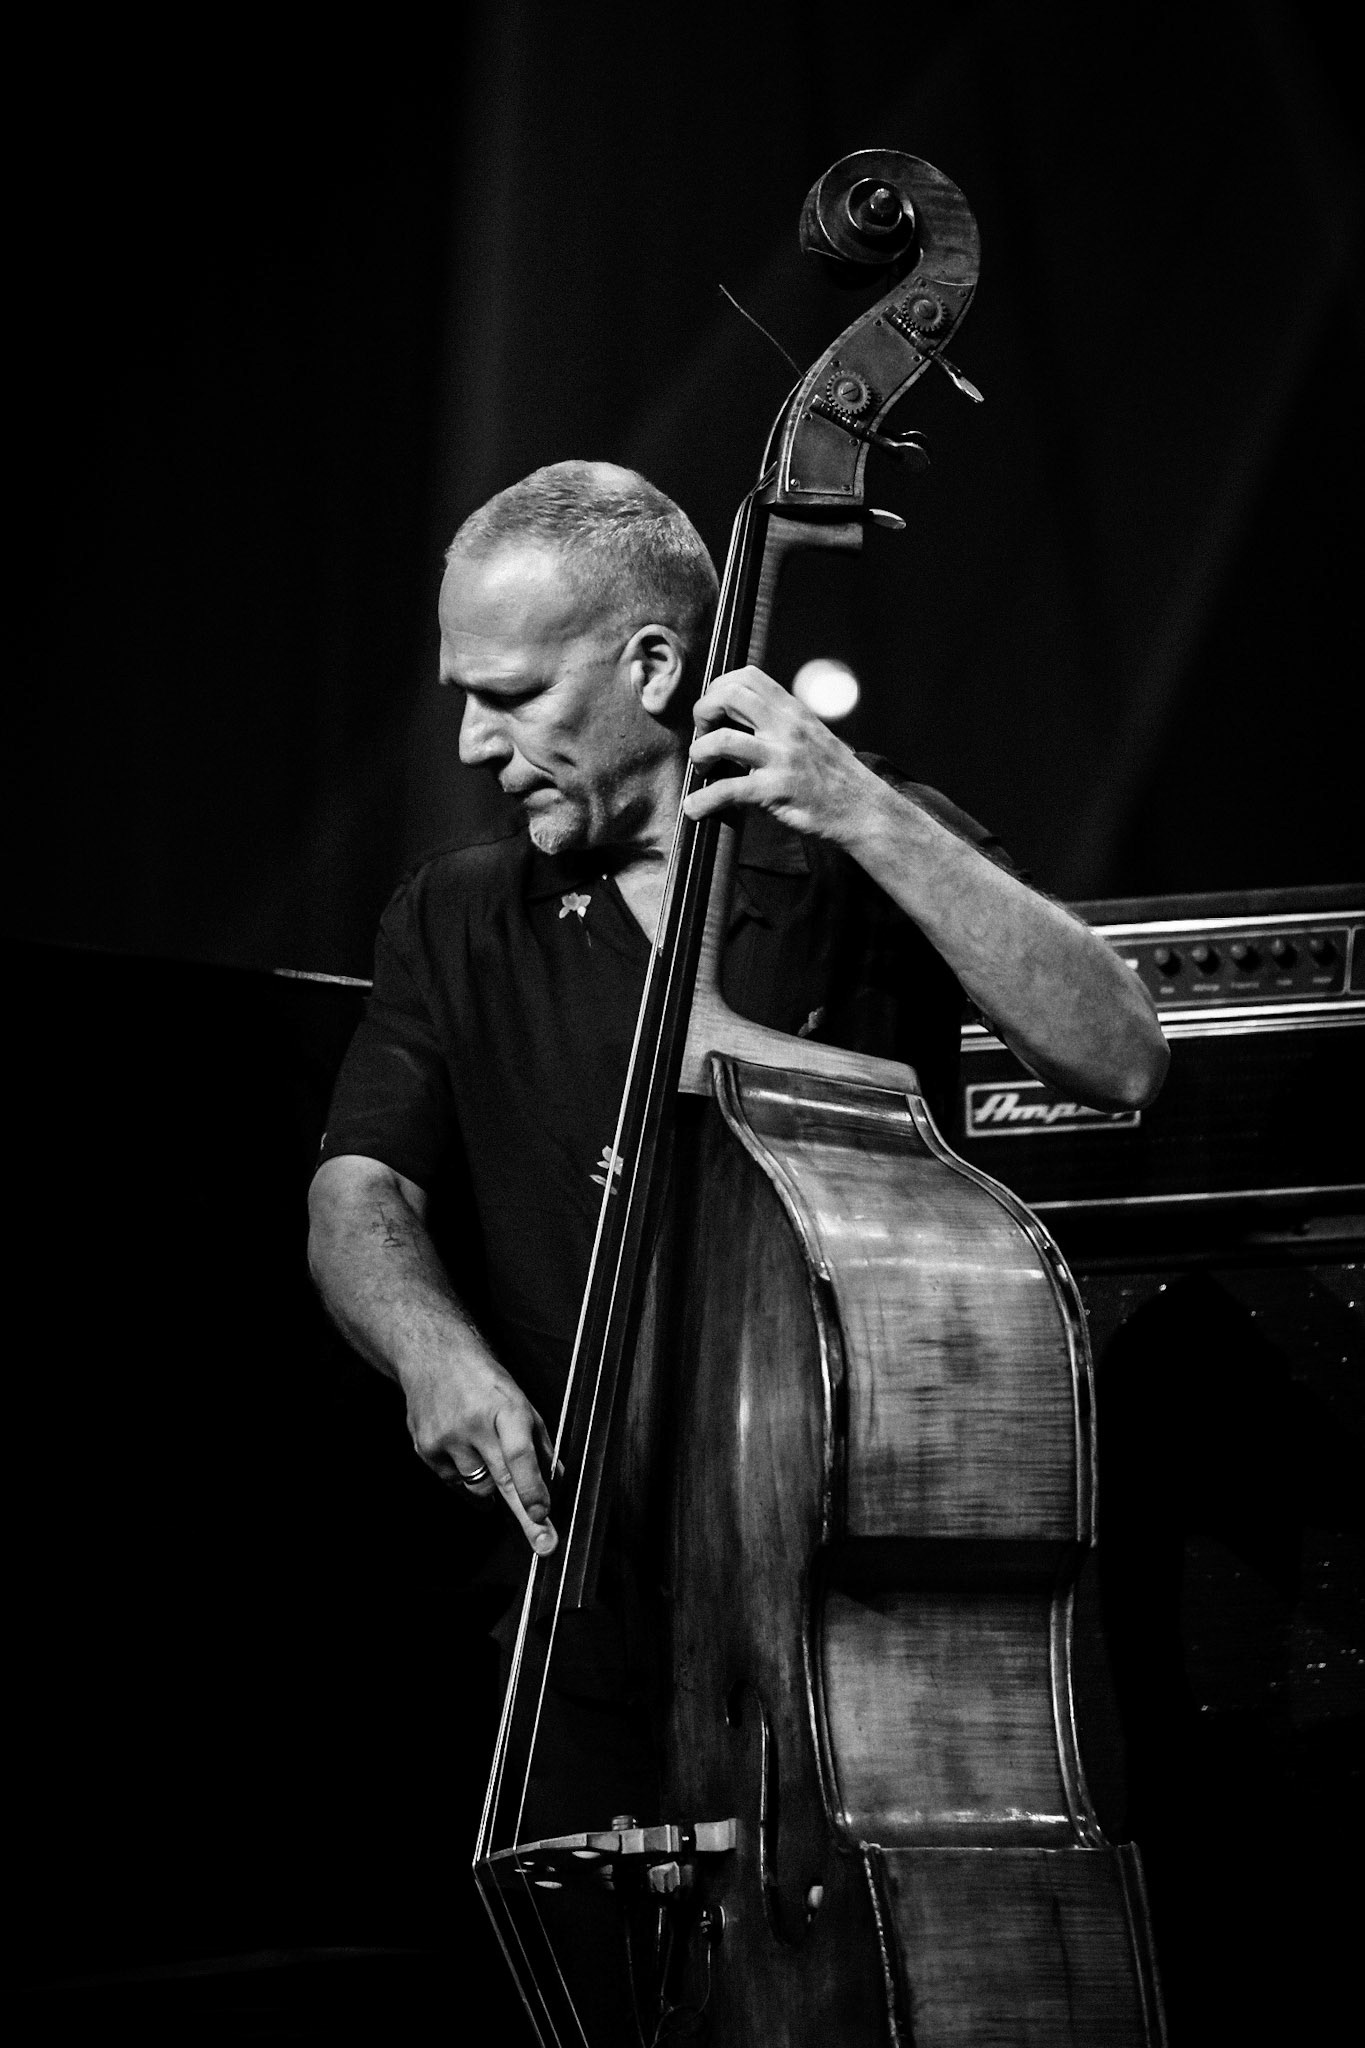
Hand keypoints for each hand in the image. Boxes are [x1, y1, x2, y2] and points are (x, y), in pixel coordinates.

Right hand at [405, 1344, 558, 1555]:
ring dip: (490, 1482)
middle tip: (545, 1544)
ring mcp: (446, 1438)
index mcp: (505, 1407)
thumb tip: (555, 1480)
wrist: (433, 1357)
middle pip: (502, 1479)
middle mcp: (474, 1424)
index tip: (544, 1515)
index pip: (520, 1454)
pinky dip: (465, 1475)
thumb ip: (538, 1441)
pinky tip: (463, 1449)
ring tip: (485, 1451)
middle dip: (526, 1516)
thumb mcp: (520, 1401)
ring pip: (479, 1487)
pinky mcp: (425, 1449)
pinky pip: (454, 1483)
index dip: (532, 1487)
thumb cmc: (484, 1381)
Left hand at [684, 665, 879, 844]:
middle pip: (728, 696)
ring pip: (721, 741)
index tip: (714, 713)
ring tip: (702, 770)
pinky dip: (702, 801)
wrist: (864, 810)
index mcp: (793, 711)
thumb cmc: (834, 777)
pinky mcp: (776, 791)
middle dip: (703, 713)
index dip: (719, 688)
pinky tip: (694, 808)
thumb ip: (781, 724)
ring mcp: (781, 758)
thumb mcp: (812, 735)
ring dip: (699, 754)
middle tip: (702, 736)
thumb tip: (743, 719)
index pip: (748, 676)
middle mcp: (786, 727)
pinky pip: (727, 790)